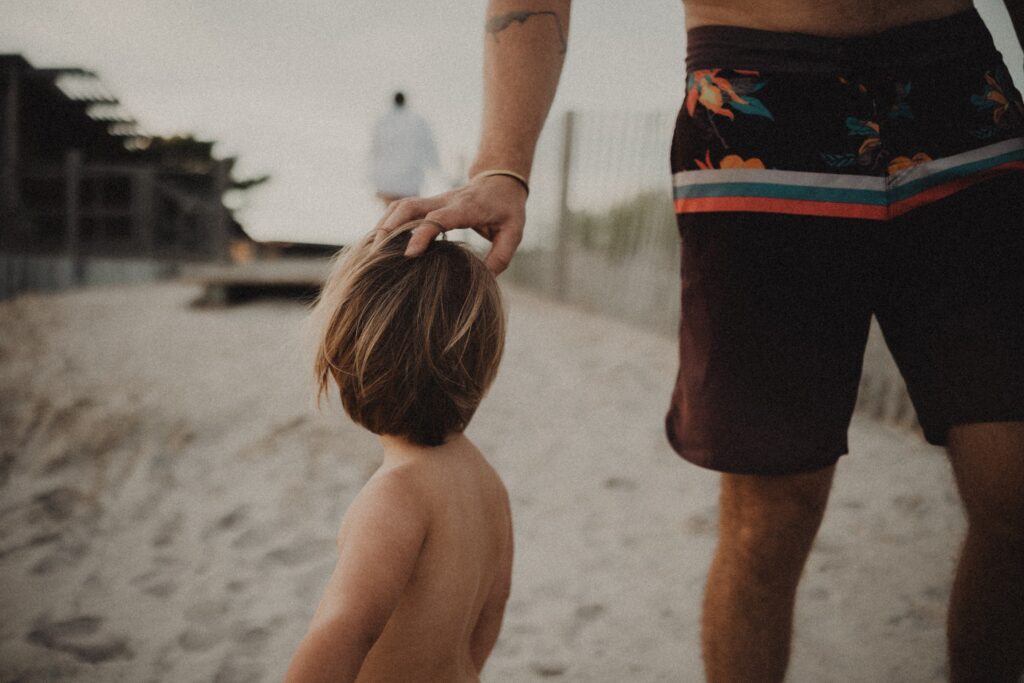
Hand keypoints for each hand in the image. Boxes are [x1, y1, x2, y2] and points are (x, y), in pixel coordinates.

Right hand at [373, 175, 526, 273]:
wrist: (500, 181)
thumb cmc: (507, 209)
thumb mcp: (514, 232)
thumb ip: (501, 256)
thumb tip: (483, 278)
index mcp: (466, 208)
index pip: (438, 218)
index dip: (421, 233)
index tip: (409, 253)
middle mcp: (445, 201)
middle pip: (410, 206)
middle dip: (391, 227)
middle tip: (378, 252)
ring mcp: (434, 199)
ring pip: (402, 205)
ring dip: (385, 223)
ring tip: (373, 248)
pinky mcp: (428, 203)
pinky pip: (402, 208)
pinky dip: (388, 221)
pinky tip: (379, 240)